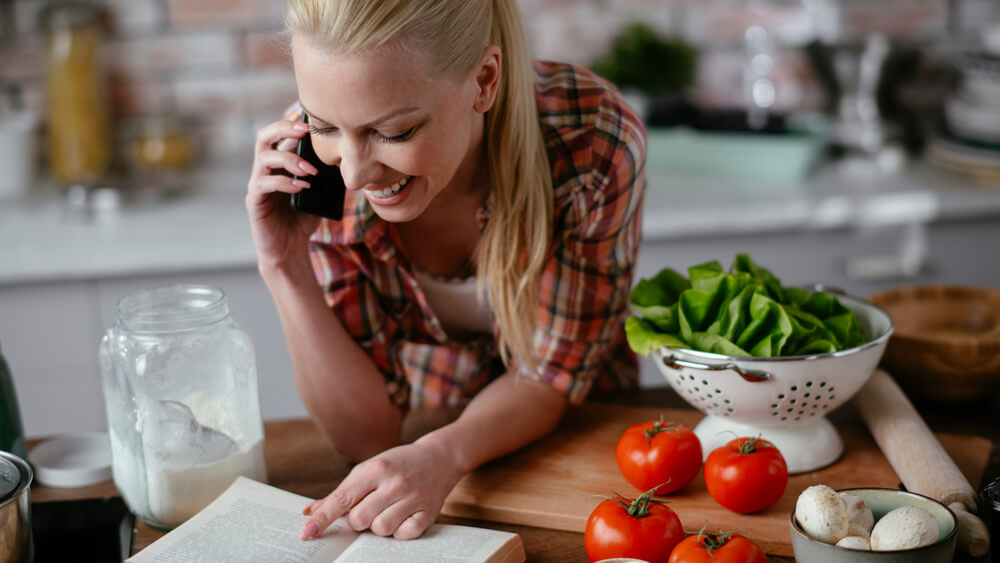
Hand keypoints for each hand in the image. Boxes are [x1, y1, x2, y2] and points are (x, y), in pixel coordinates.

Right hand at [246, 117, 322, 272]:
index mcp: (279, 164)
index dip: (294, 125)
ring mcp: (257, 184)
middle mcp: (264, 169)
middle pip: (264, 137)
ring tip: (311, 171)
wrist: (290, 248)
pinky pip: (263, 184)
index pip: (280, 135)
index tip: (314, 123)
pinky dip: (284, 182)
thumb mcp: (320, 194)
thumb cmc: (303, 219)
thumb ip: (325, 176)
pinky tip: (301, 188)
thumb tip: (344, 159)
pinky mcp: (254, 201)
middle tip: (305, 132)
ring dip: (290, 159)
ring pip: (264, 158)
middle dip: (284, 129)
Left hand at [300, 441, 463, 540]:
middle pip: (359, 519)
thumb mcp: (369, 468)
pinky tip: (402, 517)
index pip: (341, 498)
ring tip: (387, 511)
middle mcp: (394, 483)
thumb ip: (342, 491)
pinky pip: (404, 535)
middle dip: (357, 520)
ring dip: (379, 526)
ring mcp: (413, 498)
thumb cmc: (399, 464)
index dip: (322, 518)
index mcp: (376, 468)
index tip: (307, 533)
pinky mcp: (428, 513)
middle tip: (368, 508)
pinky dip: (399, 531)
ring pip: (380, 530)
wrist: (440, 457)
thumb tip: (310, 511)